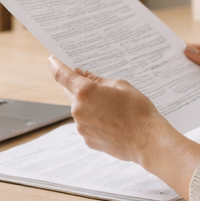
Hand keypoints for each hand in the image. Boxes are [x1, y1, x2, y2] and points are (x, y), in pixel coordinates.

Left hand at [48, 56, 169, 163]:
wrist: (147, 140)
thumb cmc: (138, 111)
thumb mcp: (121, 86)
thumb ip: (99, 80)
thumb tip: (86, 77)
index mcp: (85, 92)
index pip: (62, 75)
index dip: (56, 65)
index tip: (52, 60)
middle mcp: (78, 109)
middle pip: (71, 93)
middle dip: (80, 88)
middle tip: (98, 87)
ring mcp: (81, 126)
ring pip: (80, 110)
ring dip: (89, 106)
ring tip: (113, 109)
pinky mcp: (87, 139)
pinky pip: (86, 124)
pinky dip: (95, 120)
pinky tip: (112, 122)